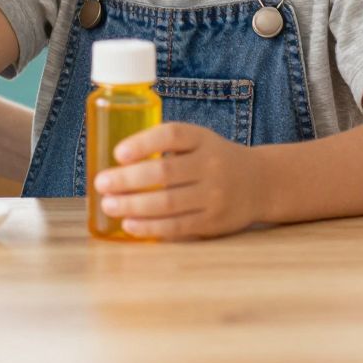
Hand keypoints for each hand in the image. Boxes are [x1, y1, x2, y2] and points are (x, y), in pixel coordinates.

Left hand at [93, 123, 262, 239]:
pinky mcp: (213, 221)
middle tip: (101, 183)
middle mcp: (211, 164)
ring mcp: (214, 194)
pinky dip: (150, 227)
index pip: (172, 135)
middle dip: (128, 179)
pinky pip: (177, 226)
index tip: (118, 153)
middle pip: (164, 172)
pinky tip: (130, 225)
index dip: (143, 143)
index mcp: (203, 139)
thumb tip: (116, 163)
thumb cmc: (215, 160)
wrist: (261, 183)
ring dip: (133, 205)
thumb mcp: (199, 141)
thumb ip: (167, 146)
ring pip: (168, 202)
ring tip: (109, 205)